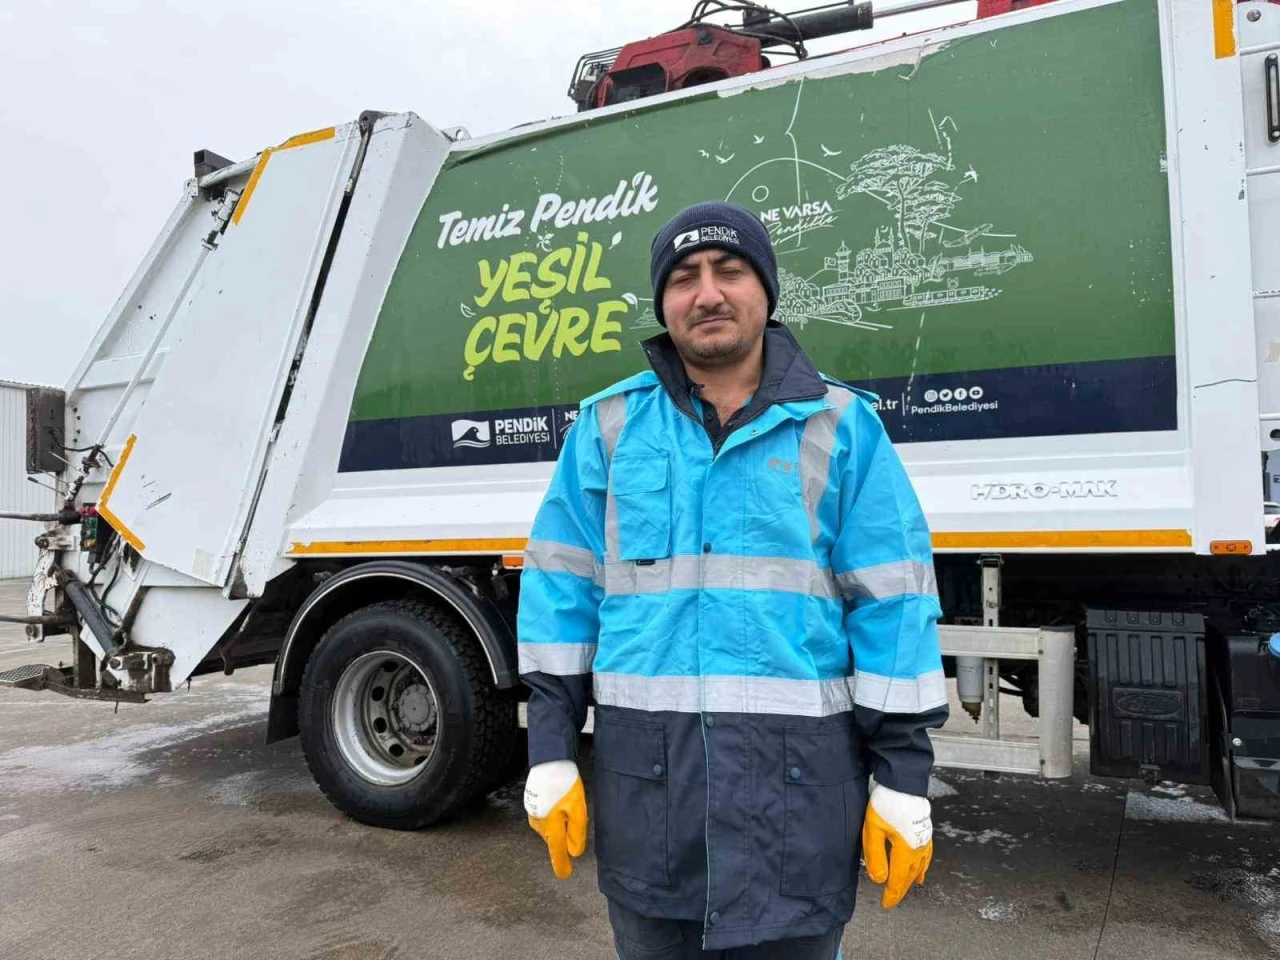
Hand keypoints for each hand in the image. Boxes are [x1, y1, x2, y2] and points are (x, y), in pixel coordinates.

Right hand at [524, 759, 587, 878]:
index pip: (557, 853)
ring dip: (561, 820)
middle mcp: (540, 826)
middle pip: (557, 838)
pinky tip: (559, 797)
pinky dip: (555, 812)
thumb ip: (577, 833)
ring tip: (567, 799)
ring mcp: (534, 816)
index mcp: (552, 829)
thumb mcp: (577, 809)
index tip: (565, 874)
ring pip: (552, 827)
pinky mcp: (532, 807)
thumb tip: (575, 852)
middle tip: (575, 809)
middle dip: (567, 831)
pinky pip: (547, 817)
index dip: (562, 865)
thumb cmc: (563, 784)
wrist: (547, 761)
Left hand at [861, 783, 932, 908]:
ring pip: (919, 867)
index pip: (897, 879)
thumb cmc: (887, 803)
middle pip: (909, 876)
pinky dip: (923, 866)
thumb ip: (875, 856)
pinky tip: (921, 869)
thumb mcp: (873, 829)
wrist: (903, 782)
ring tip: (907, 889)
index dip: (892, 894)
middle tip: (892, 900)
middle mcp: (918, 848)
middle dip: (901, 890)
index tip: (886, 904)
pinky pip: (926, 855)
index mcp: (905, 851)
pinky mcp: (925, 831)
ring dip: (911, 880)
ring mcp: (924, 839)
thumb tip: (878, 879)